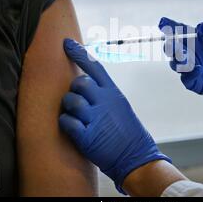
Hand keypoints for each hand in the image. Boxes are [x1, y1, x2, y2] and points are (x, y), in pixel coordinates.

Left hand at [59, 39, 170, 193]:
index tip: (66, 43)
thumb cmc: (128, 132)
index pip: (94, 66)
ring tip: (77, 116)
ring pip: (70, 100)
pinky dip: (66, 122)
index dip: (79, 53)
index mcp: (114, 93)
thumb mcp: (121, 106)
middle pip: (79, 82)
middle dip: (74, 90)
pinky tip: (72, 127)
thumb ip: (104, 94)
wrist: (136, 158)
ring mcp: (96, 119)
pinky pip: (66, 121)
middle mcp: (105, 102)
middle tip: (79, 101)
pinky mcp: (87, 137)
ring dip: (69, 107)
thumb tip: (86, 85)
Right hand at [159, 17, 202, 119]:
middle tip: (173, 43)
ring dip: (178, 59)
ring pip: (176, 63)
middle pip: (174, 48)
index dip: (170, 26)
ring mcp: (193, 68)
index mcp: (200, 41)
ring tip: (187, 57)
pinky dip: (190, 74)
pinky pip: (186, 78)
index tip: (162, 22)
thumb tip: (200, 27)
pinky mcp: (195, 82)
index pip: (182, 32)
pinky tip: (200, 70)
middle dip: (170, 45)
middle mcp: (193, 53)